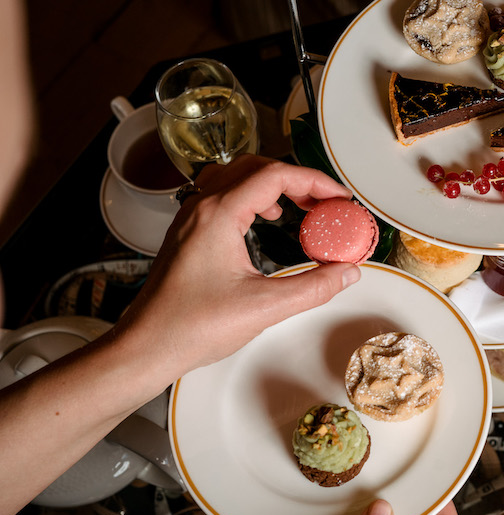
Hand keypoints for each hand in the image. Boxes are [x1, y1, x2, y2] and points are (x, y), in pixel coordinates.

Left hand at [111, 155, 361, 383]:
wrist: (147, 346)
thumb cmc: (189, 326)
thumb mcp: (264, 307)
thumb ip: (313, 288)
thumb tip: (345, 273)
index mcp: (218, 214)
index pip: (275, 176)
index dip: (314, 181)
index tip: (338, 198)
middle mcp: (201, 208)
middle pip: (256, 167)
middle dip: (297, 179)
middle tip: (325, 201)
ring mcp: (191, 220)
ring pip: (236, 177)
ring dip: (272, 184)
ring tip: (300, 206)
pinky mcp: (188, 235)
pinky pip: (222, 196)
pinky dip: (251, 196)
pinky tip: (264, 219)